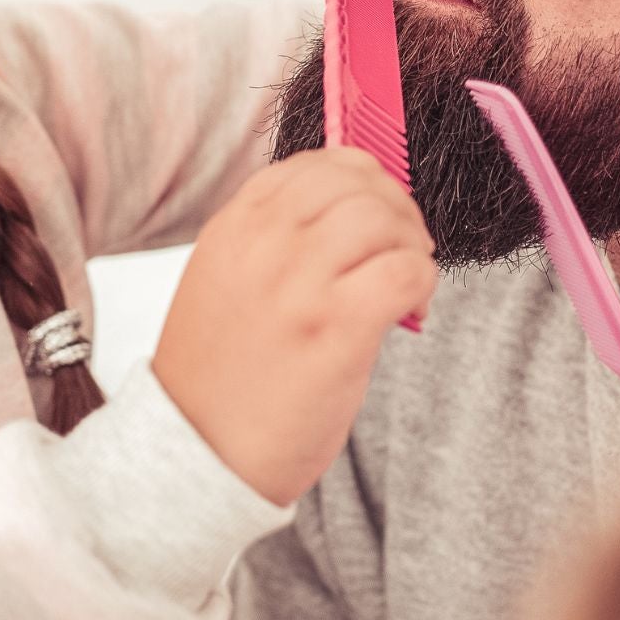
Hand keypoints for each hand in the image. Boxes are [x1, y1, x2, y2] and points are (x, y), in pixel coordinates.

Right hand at [153, 148, 437, 505]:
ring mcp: (300, 283)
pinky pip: (407, 270)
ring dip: (411, 245)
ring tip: (406, 281)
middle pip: (358, 183)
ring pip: (385, 218)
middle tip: (404, 248)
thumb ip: (271, 240)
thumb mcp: (224, 283)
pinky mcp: (337, 327)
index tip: (375, 212)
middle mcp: (264, 243)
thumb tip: (353, 212)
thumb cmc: (219, 380)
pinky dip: (422, 282)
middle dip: (397, 209)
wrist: (197, 455)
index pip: (314, 164)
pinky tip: (411, 309)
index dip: (361, 181)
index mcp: (234, 228)